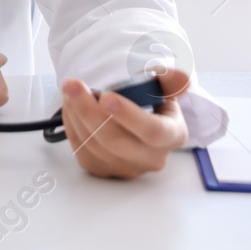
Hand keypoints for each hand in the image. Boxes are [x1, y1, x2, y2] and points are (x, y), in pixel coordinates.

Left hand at [60, 68, 189, 178]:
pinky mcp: (102, 169)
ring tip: (71, 90)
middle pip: (116, 140)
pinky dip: (71, 124)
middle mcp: (151, 158)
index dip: (129, 116)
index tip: (106, 96)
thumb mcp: (163, 87)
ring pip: (94, 144)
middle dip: (89, 110)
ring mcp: (126, 168)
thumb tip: (181, 80)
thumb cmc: (150, 101)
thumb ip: (170, 81)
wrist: (134, 120)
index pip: (153, 132)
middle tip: (73, 85)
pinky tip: (70, 105)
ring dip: (76, 114)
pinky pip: (81, 149)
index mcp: (172, 135)